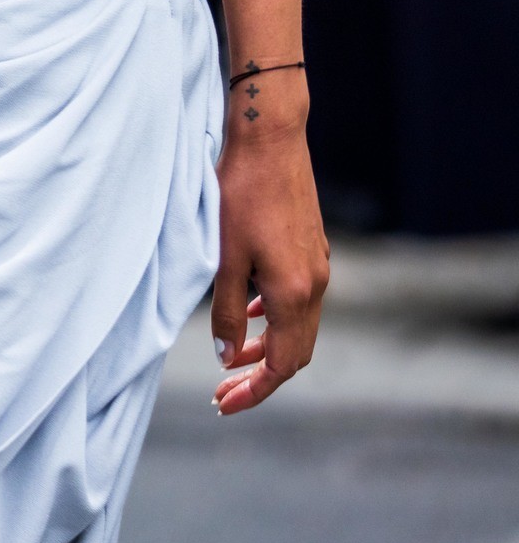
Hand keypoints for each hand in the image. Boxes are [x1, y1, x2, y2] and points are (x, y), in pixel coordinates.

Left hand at [212, 101, 328, 415]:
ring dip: (268, 345)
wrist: (270, 138)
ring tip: (234, 355)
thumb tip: (228, 357)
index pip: (283, 365)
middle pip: (295, 351)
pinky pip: (298, 297)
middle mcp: (316, 284)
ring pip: (298, 324)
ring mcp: (318, 264)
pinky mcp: (312, 246)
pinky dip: (275, 314)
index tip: (224, 404)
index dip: (254, 391)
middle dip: (261, 376)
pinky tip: (252, 305)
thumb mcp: (225, 257)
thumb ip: (228, 312)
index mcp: (296, 293)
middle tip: (225, 390)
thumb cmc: (241, 193)